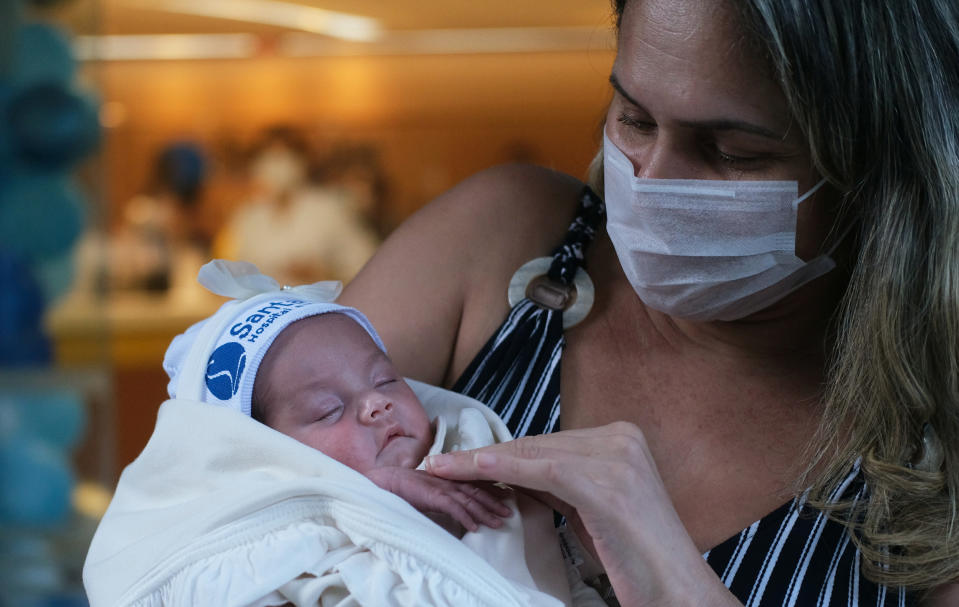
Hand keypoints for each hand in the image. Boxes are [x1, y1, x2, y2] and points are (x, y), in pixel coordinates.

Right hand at [364, 466, 511, 532]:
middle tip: (509, 513)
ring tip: (499, 524)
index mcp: (447, 477)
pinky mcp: (432, 496)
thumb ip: (440, 495)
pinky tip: (474, 528)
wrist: (381, 482)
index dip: (490, 491)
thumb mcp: (426, 490)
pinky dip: (465, 518)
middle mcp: (447, 480)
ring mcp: (441, 487)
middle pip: (476, 492)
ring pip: (469, 500)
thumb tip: (452, 506)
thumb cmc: (401, 487)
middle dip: (494, 503)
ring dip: (485, 512)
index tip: (505, 498)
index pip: (473, 484)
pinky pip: (453, 508)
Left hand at [425, 422, 741, 606]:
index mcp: (621, 437)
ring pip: (533, 454)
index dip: (499, 452)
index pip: (545, 442)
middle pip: (536, 445)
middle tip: (439, 464)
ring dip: (481, 463)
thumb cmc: (634, 555)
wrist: (676, 588)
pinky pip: (544, 471)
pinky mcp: (608, 485)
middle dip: (484, 457)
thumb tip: (508, 474)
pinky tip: (473, 468)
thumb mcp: (591, 508)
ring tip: (442, 468)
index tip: (459, 460)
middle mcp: (621, 438)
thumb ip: (558, 484)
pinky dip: (504, 469)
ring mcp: (618, 458)